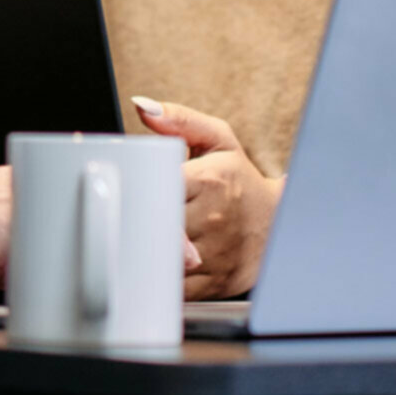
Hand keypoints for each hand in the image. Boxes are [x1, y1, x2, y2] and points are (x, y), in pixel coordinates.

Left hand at [131, 97, 282, 299]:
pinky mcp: (215, 283)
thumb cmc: (240, 181)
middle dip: (133, 221)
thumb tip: (142, 107)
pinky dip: (156, 279)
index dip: (135, 189)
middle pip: (154, 223)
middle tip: (114, 215)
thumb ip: (180, 120)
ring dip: (142, 252)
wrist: (281, 225)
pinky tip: (150, 266)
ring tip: (130, 240)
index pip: (156, 185)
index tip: (120, 188)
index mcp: (209, 180)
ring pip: (161, 258)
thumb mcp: (219, 140)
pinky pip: (174, 287)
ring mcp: (215, 254)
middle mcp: (213, 219)